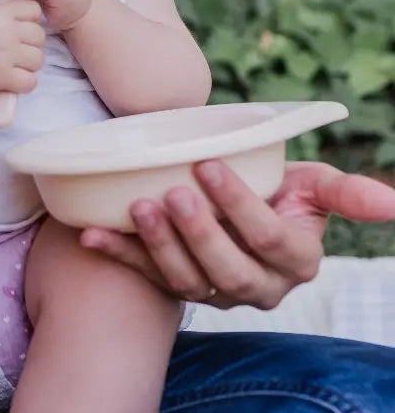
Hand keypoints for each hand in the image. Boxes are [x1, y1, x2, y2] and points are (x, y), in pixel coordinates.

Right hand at [0, 0, 44, 98]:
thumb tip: (19, 8)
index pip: (34, 10)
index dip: (29, 20)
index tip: (18, 28)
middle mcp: (5, 31)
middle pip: (39, 36)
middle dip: (29, 43)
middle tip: (14, 50)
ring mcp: (5, 55)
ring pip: (38, 59)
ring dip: (27, 64)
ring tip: (12, 66)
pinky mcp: (2, 78)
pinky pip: (30, 81)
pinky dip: (23, 83)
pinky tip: (10, 80)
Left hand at [79, 159, 394, 309]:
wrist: (228, 200)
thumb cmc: (275, 186)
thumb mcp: (310, 183)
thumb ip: (342, 192)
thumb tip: (393, 203)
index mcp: (293, 261)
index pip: (269, 239)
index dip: (242, 207)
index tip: (211, 164)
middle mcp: (255, 285)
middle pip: (227, 269)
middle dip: (199, 234)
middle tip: (174, 193)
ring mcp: (211, 290)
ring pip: (185, 279)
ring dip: (157, 246)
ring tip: (138, 206)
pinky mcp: (171, 282)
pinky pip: (141, 274)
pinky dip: (116, 254)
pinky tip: (90, 233)